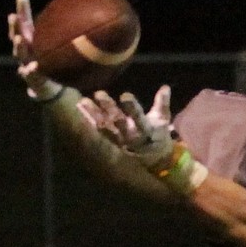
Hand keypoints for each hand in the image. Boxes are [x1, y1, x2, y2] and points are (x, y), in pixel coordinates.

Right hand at [7, 0, 62, 101]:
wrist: (52, 90)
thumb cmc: (57, 64)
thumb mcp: (62, 49)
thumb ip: (71, 36)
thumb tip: (93, 18)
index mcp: (32, 41)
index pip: (25, 22)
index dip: (22, 9)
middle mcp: (26, 51)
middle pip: (17, 35)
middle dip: (14, 26)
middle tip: (13, 16)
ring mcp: (26, 64)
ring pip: (20, 55)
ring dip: (19, 46)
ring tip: (19, 39)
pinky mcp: (31, 80)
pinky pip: (30, 75)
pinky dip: (30, 71)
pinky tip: (31, 68)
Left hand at [78, 86, 207, 194]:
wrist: (155, 159)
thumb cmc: (158, 135)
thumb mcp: (163, 120)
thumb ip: (162, 104)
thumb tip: (166, 87)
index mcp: (146, 129)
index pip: (139, 117)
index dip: (132, 107)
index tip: (125, 96)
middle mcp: (131, 135)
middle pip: (119, 121)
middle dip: (109, 108)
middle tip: (99, 94)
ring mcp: (119, 140)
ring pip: (105, 127)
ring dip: (94, 114)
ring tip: (83, 101)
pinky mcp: (111, 141)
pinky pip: (99, 131)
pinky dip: (89, 120)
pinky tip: (80, 109)